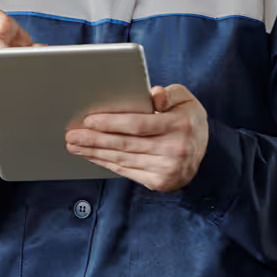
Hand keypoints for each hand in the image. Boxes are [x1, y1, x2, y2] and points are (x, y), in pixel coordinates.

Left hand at [65, 84, 208, 191]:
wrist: (204, 151)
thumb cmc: (187, 118)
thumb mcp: (184, 99)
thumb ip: (168, 94)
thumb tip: (152, 95)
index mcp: (179, 125)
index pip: (138, 124)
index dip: (111, 123)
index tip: (89, 120)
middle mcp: (174, 150)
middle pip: (125, 144)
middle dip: (94, 139)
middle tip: (71, 135)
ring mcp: (168, 170)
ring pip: (122, 159)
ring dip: (95, 153)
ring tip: (75, 146)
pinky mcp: (160, 182)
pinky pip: (127, 171)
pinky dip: (106, 163)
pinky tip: (92, 156)